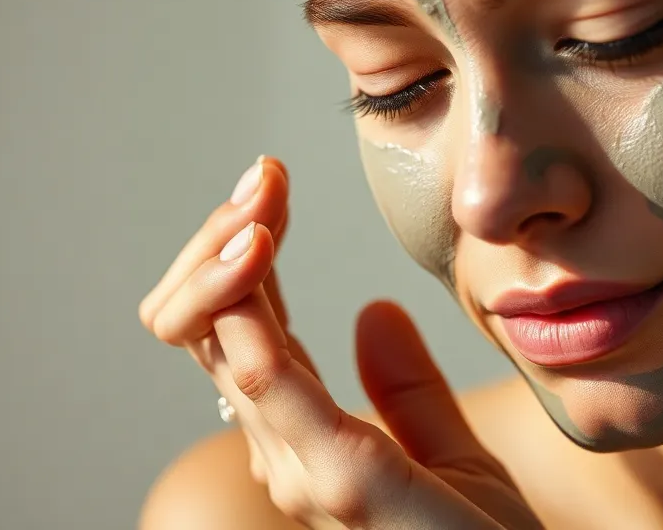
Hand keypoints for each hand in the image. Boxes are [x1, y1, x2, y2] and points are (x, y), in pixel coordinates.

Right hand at [139, 156, 542, 528]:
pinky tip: (254, 263)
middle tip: (262, 179)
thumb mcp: (453, 457)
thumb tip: (374, 311)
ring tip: (259, 202)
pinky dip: (249, 324)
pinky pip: (272, 392)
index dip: (242, 247)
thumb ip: (409, 391)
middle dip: (218, 242)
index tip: (272, 182)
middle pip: (209, 325)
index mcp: (306, 433)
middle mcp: (285, 448)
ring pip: (222, 344)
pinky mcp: (342, 483)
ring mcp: (303, 468)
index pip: (242, 324)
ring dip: (225, 263)